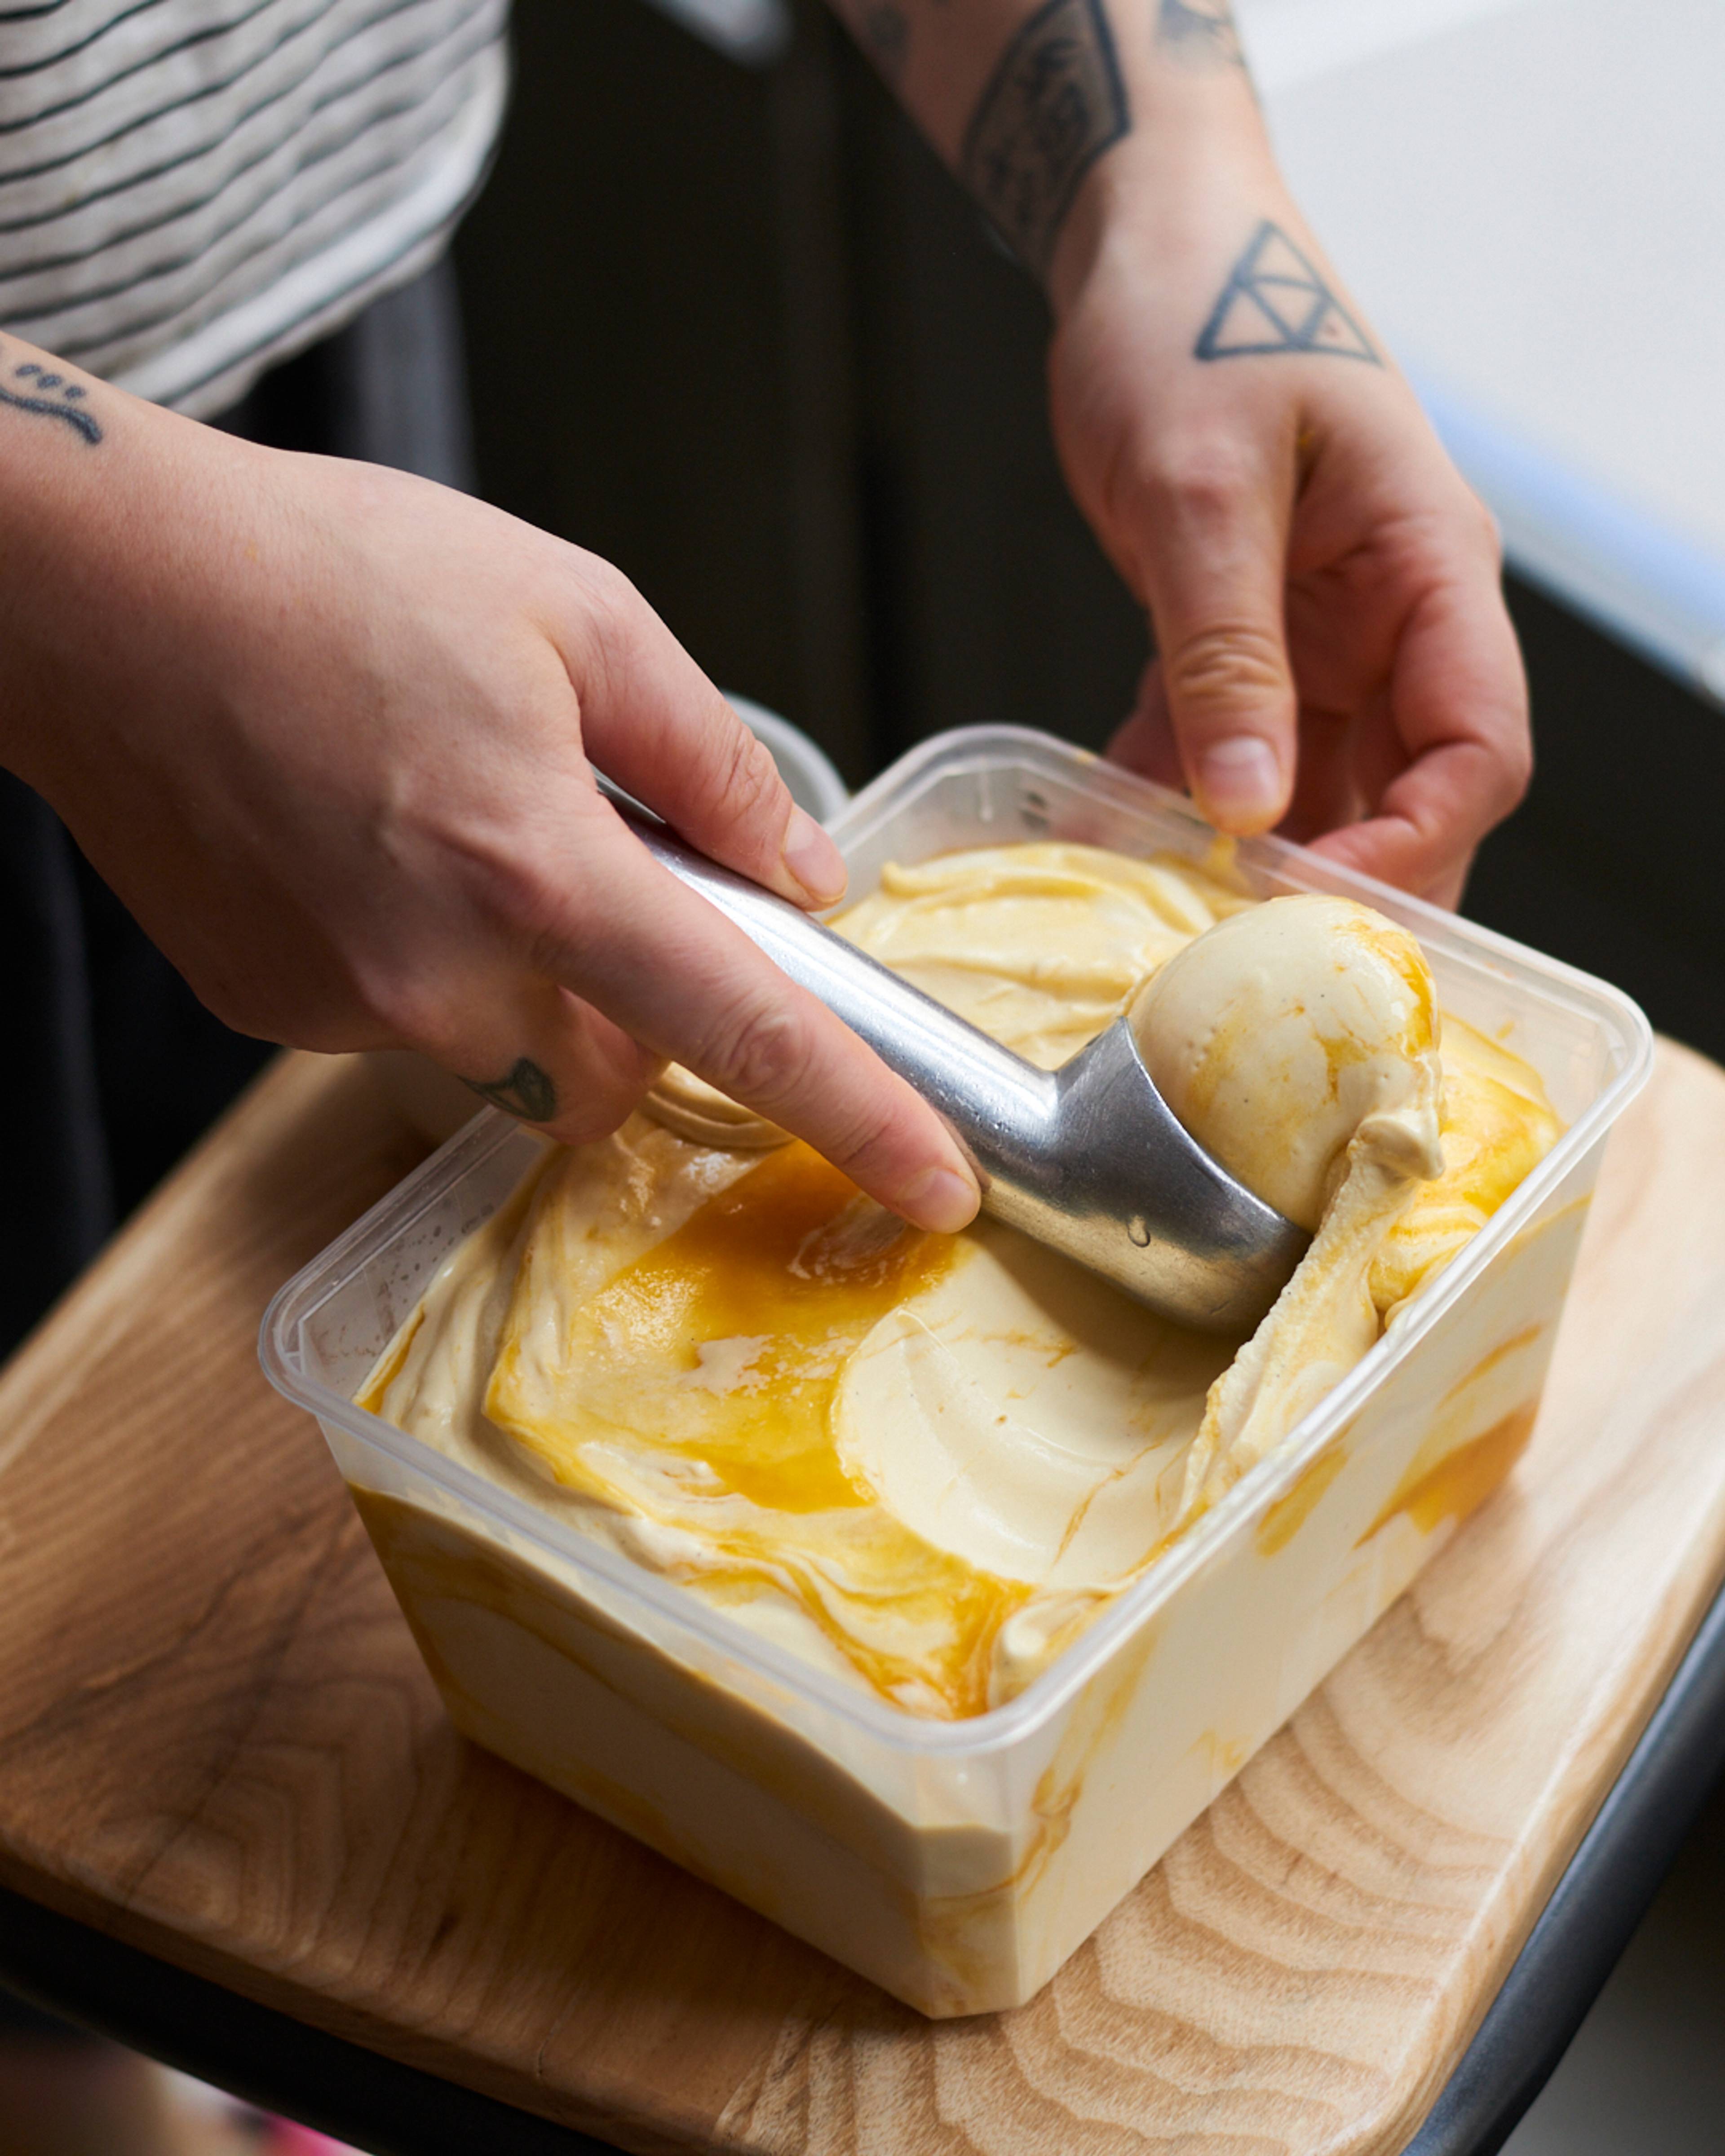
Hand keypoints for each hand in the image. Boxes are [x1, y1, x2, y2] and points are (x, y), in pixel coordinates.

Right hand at [0, 364, 979, 1230]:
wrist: (101, 591)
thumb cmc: (330, 570)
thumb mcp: (573, 611)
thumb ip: (709, 760)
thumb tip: (796, 872)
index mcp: (542, 872)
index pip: (743, 1032)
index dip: (859, 1119)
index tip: (938, 1192)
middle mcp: (444, 974)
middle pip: (616, 1073)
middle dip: (639, 1008)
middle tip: (596, 874)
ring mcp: (346, 1010)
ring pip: (508, 1055)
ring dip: (527, 978)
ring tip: (455, 830)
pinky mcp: (275, 1013)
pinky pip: (404, 1024)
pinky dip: (426, 960)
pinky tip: (370, 845)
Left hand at [1047, 142, 1529, 908]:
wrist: (1146, 253)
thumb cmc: (1191, 323)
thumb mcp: (1201, 490)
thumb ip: (1227, 652)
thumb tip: (1248, 805)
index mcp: (1426, 570)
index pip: (1476, 747)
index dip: (1416, 845)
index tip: (1313, 904)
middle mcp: (1388, 619)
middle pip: (1405, 792)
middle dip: (1336, 882)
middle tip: (1247, 958)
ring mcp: (1318, 637)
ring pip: (1311, 789)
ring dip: (1246, 860)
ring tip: (1169, 923)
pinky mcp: (1243, 641)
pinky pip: (1224, 748)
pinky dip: (1174, 800)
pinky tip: (1115, 843)